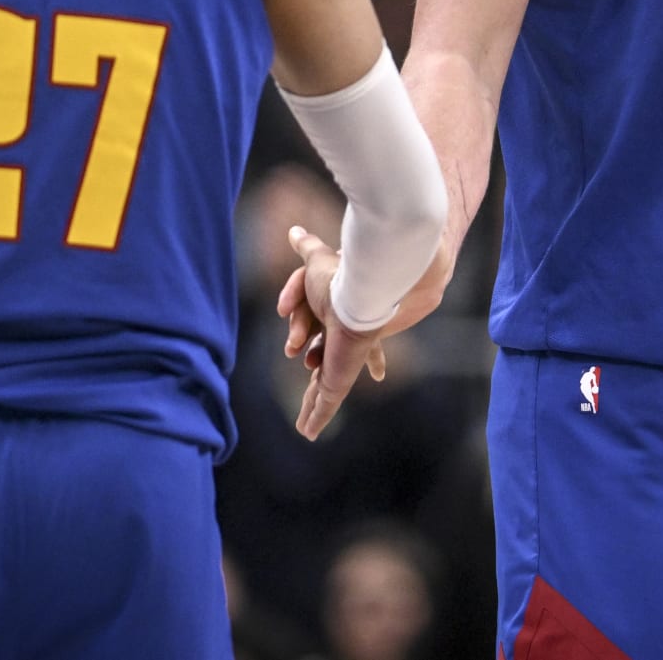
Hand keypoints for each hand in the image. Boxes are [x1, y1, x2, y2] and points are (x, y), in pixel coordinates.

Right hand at [277, 226, 386, 439]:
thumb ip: (306, 249)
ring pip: (324, 392)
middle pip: (325, 371)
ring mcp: (341, 364)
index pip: (331, 344)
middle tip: (297, 366)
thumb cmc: (341, 274)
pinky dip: (315, 419)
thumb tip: (294, 229)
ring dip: (312, 406)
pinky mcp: (337, 376)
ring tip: (304, 423)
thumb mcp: (315, 263)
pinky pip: (324, 403)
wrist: (368, 289)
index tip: (315, 364)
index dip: (323, 355)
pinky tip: (308, 433)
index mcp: (339, 323)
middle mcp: (343, 346)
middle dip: (314, 379)